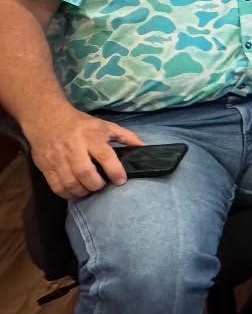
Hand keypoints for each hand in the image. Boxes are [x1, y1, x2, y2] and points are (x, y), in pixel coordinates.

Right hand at [23, 106, 144, 198]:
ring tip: (89, 189)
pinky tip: (74, 192)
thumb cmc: (81, 124)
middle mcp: (74, 148)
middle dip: (96, 185)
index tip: (121, 180)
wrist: (47, 119)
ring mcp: (58, 158)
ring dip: (82, 191)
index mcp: (91, 136)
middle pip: (86, 173)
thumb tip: (144, 147)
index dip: (115, 171)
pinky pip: (56, 186)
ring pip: (70, 183)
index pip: (106, 156)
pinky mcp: (46, 166)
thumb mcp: (105, 125)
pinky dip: (67, 194)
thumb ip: (126, 136)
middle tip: (101, 185)